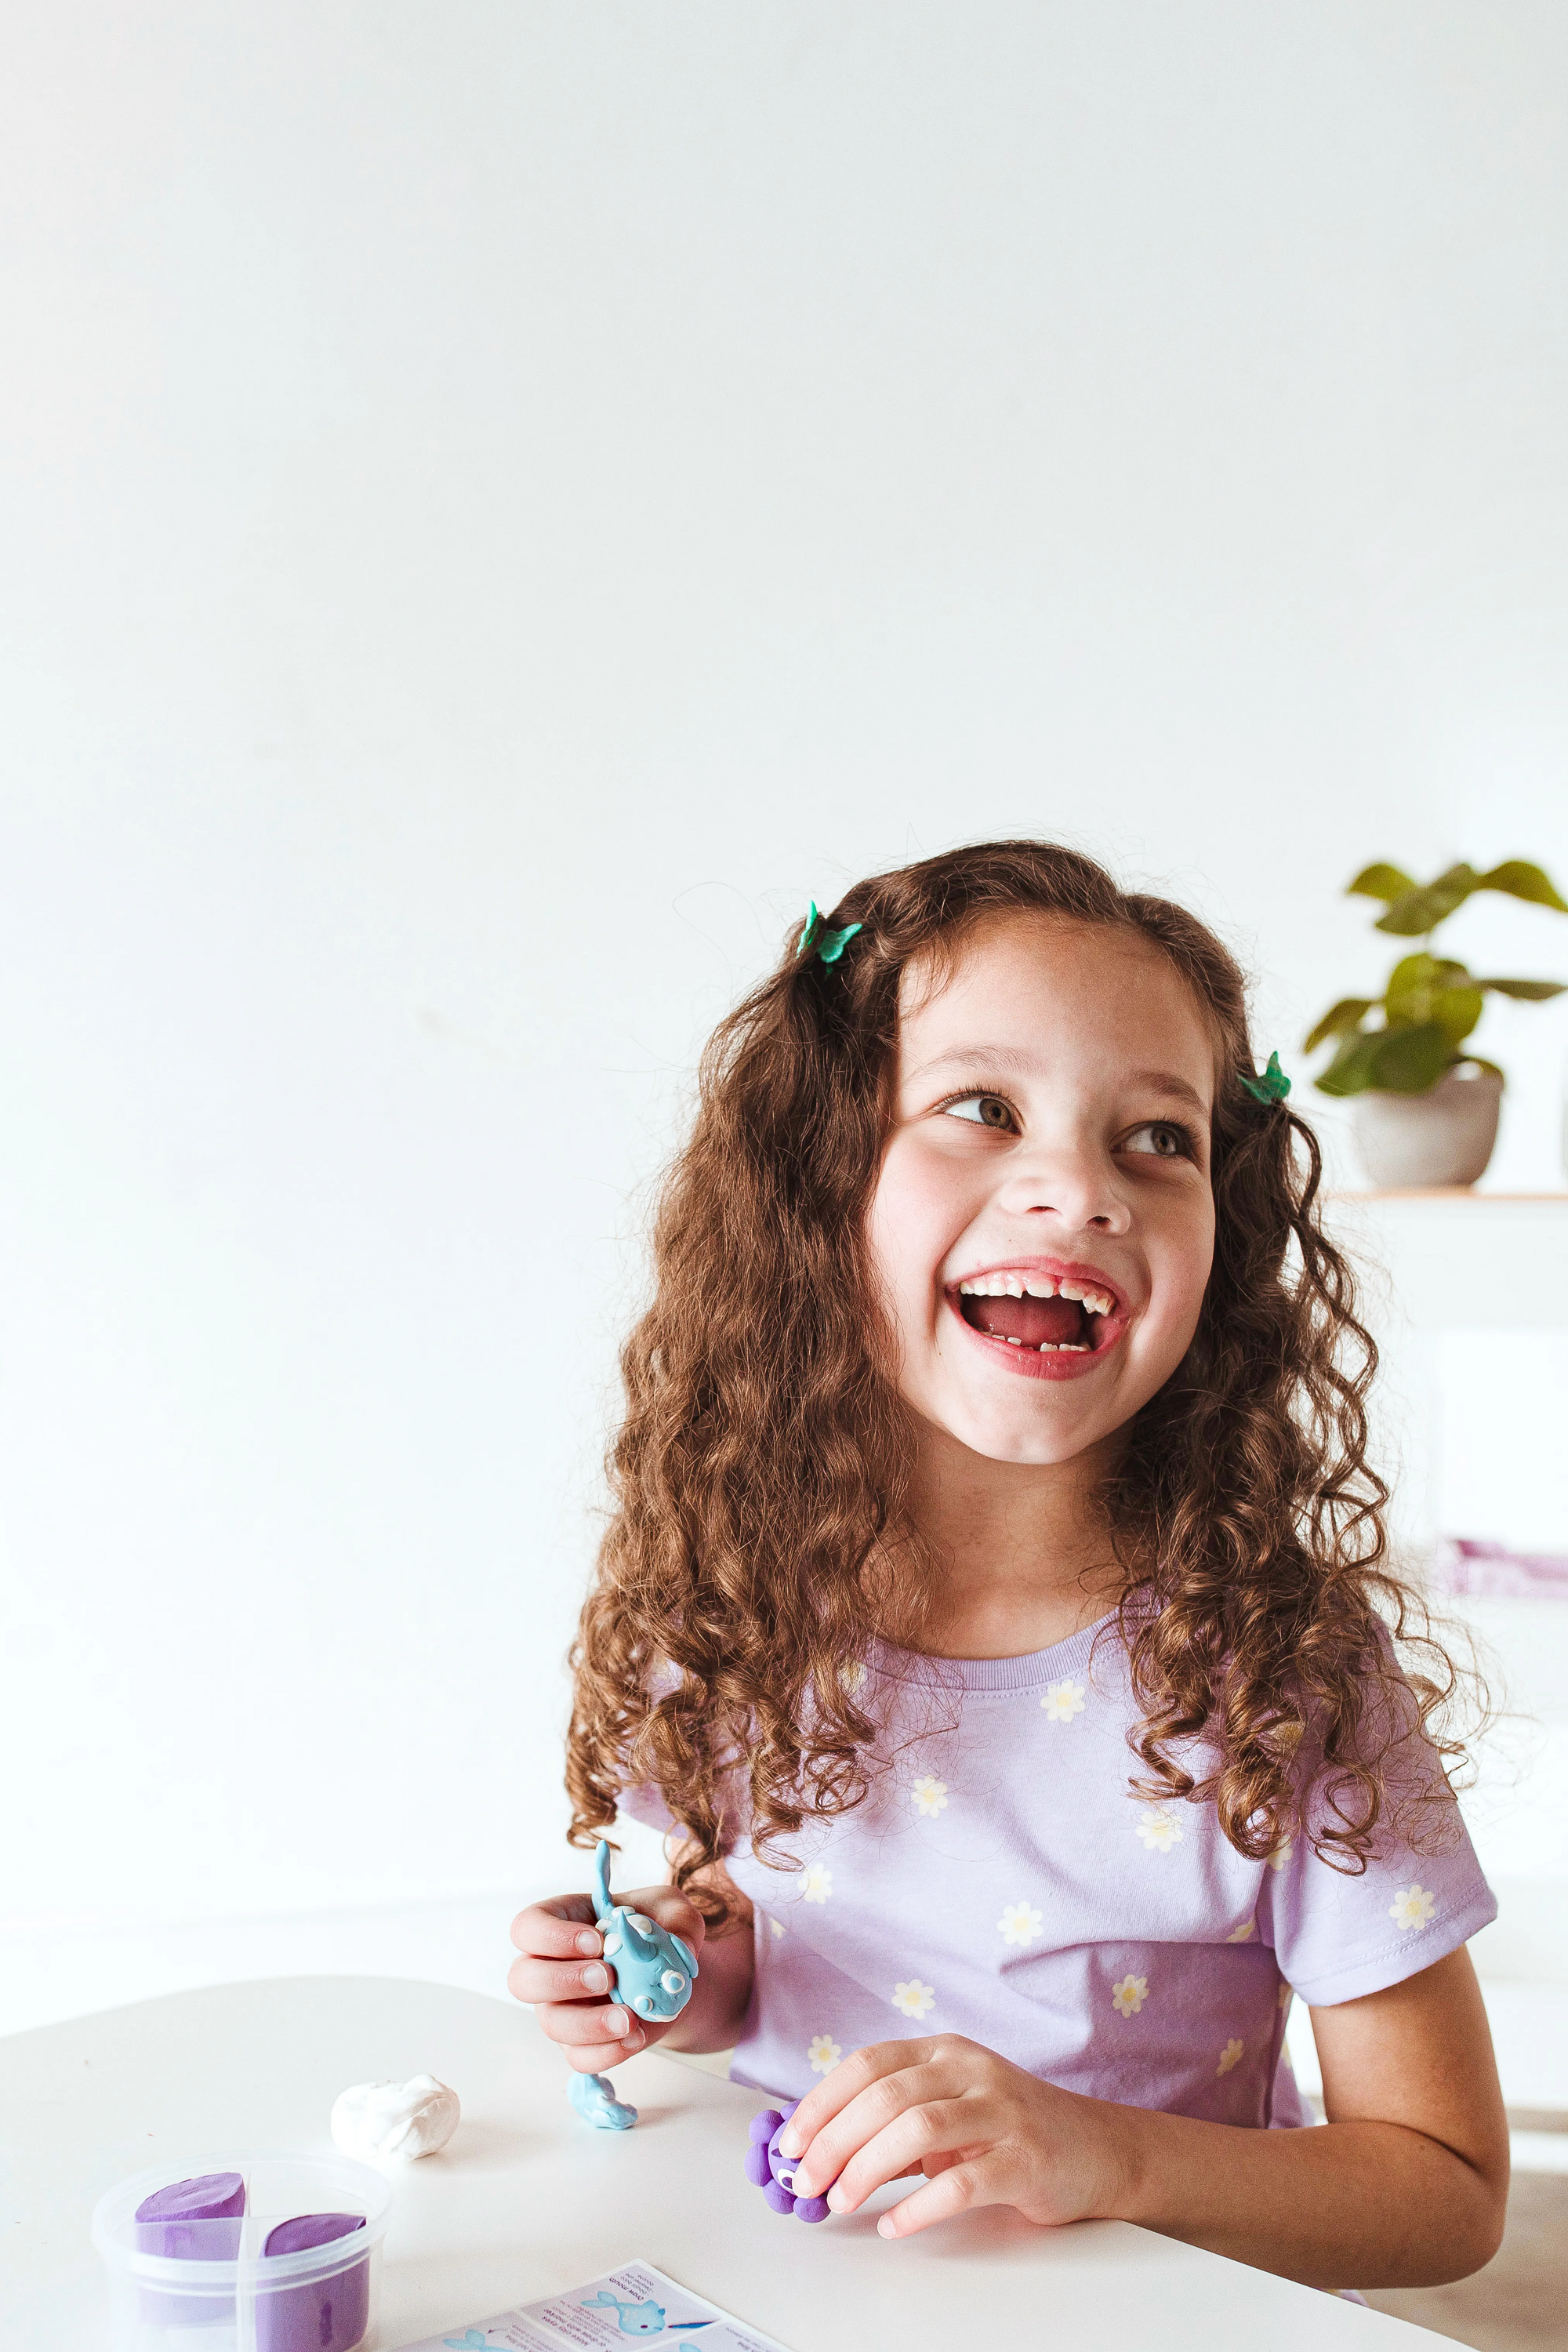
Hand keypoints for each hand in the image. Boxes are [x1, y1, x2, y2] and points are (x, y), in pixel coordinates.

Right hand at [507, 1885, 706, 2073]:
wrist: (669, 1974)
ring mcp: (560, 2008)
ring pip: (551, 2023)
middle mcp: (550, 1966)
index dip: (552, 1936)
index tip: (596, 1941)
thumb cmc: (658, 1930)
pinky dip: (607, 2053)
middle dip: (562, 1981)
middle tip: (607, 1978)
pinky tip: (635, 2037)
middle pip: (522, 1979)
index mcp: (560, 1923)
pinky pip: (579, 2057)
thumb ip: (677, 1921)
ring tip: (629, 2018)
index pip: (528, 1927)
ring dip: (588, 2025)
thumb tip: (677, 1945)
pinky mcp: (580, 2042)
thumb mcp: (673, 1912)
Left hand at [780, 2034, 1128, 2238]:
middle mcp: (970, 2070)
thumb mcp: (949, 2111)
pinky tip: (895, 2226)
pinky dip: (919, 2207)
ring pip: (918, 2129)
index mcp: (943, 2052)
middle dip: (834, 2140)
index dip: (822, 2102)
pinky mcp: (1024, 2158)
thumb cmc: (1009, 2131)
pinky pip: (962, 2182)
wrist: (1096, 2150)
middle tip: (806, 2180)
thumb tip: (820, 2152)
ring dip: (867, 2168)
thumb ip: (893, 2125)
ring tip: (841, 2200)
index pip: (869, 2064)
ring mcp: (1000, 2111)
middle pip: (886, 2096)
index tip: (789, 2142)